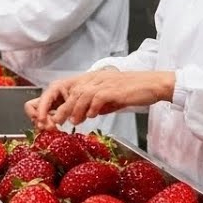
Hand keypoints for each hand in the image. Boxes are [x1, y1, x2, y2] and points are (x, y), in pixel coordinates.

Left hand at [25, 67, 174, 128]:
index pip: (67, 88)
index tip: (50, 116)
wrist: (153, 84)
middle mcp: (95, 79)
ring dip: (75, 110)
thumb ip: (95, 104)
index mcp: (92, 79)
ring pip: (82, 95)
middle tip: (55, 122)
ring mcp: (104, 83)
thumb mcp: (109, 97)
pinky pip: (98, 98)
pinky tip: (92, 116)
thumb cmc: (132, 91)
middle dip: (61, 108)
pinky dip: (93, 108)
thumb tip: (84, 115)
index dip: (55, 101)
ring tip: (73, 122)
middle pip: (71, 92)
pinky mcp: (114, 90)